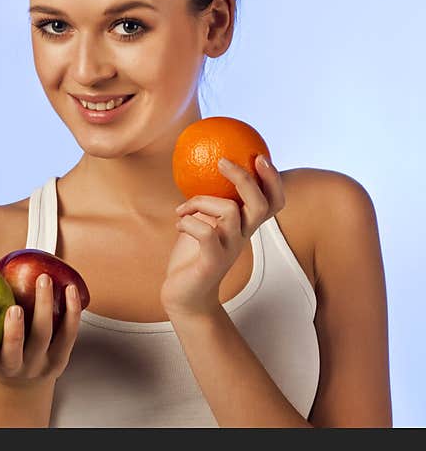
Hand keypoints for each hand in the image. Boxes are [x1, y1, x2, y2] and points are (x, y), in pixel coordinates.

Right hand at [0, 274, 81, 386]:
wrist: (25, 382)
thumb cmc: (1, 352)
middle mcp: (15, 368)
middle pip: (14, 353)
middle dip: (15, 332)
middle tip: (14, 308)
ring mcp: (39, 365)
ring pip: (43, 338)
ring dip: (44, 308)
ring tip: (44, 281)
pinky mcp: (60, 360)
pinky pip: (68, 334)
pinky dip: (70, 311)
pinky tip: (70, 290)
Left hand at [161, 154, 284, 319]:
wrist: (185, 295)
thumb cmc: (193, 254)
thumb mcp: (203, 222)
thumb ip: (210, 202)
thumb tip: (202, 169)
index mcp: (244, 226)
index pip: (273, 202)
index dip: (272, 179)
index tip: (259, 156)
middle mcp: (243, 236)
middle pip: (260, 204)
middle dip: (245, 178)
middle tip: (222, 162)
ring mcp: (229, 249)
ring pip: (230, 211)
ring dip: (202, 201)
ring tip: (183, 209)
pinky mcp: (212, 261)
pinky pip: (205, 233)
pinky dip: (188, 222)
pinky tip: (178, 224)